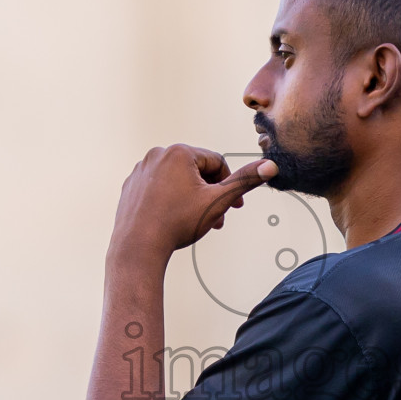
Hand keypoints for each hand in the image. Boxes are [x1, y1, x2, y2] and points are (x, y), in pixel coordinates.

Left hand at [110, 146, 276, 266]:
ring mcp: (141, 170)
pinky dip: (170, 199)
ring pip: (177, 179)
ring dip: (192, 197)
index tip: (234, 205)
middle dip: (210, 193)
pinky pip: (158, 187)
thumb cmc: (175, 224)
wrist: (138, 247)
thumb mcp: (217, 201)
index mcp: (179, 153)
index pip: (216, 162)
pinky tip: (174, 218)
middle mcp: (157, 155)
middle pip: (196, 170)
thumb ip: (244, 181)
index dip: (229, 184)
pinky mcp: (131, 185)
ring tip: (196, 220)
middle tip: (217, 217)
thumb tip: (269, 167)